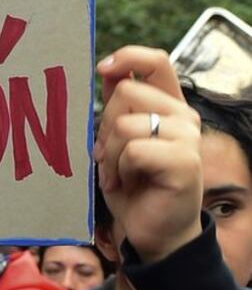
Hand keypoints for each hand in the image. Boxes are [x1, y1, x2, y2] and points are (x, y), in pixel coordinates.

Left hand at [95, 46, 202, 263]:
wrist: (152, 232)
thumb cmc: (133, 189)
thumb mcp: (117, 143)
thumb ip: (118, 109)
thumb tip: (107, 69)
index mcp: (168, 107)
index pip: (156, 61)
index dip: (128, 56)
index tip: (102, 68)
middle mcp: (182, 117)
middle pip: (126, 91)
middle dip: (103, 126)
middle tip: (107, 157)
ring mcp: (188, 138)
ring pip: (125, 123)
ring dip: (109, 154)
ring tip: (117, 175)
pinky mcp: (185, 161)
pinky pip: (133, 150)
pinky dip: (118, 170)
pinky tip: (125, 185)